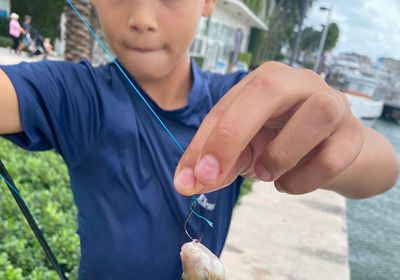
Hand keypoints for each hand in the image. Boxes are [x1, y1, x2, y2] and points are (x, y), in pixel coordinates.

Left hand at [174, 62, 363, 195]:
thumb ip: (217, 163)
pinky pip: (331, 158)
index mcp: (267, 80)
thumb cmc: (283, 142)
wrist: (334, 152)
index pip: (227, 105)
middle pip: (269, 87)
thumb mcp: (245, 149)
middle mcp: (301, 82)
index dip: (204, 142)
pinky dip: (303, 180)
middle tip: (214, 175)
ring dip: (280, 156)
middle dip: (233, 133)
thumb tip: (187, 183)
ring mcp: (334, 103)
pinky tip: (290, 183)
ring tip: (266, 173)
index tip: (189, 179)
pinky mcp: (353, 134)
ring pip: (314, 117)